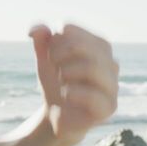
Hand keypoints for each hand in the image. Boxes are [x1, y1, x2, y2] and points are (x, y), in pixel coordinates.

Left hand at [29, 22, 118, 141]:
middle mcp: (110, 62)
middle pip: (83, 46)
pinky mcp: (109, 107)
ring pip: (91, 67)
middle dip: (59, 55)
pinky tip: (66, 95)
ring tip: (61, 81)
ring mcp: (113, 85)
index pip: (70, 29)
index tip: (49, 54)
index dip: (51, 41)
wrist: (58, 115)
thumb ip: (41, 42)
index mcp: (97, 45)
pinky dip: (72, 93)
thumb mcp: (45, 61)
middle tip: (53, 66)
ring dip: (67, 73)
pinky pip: (92, 95)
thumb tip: (33, 30)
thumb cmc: (56, 83)